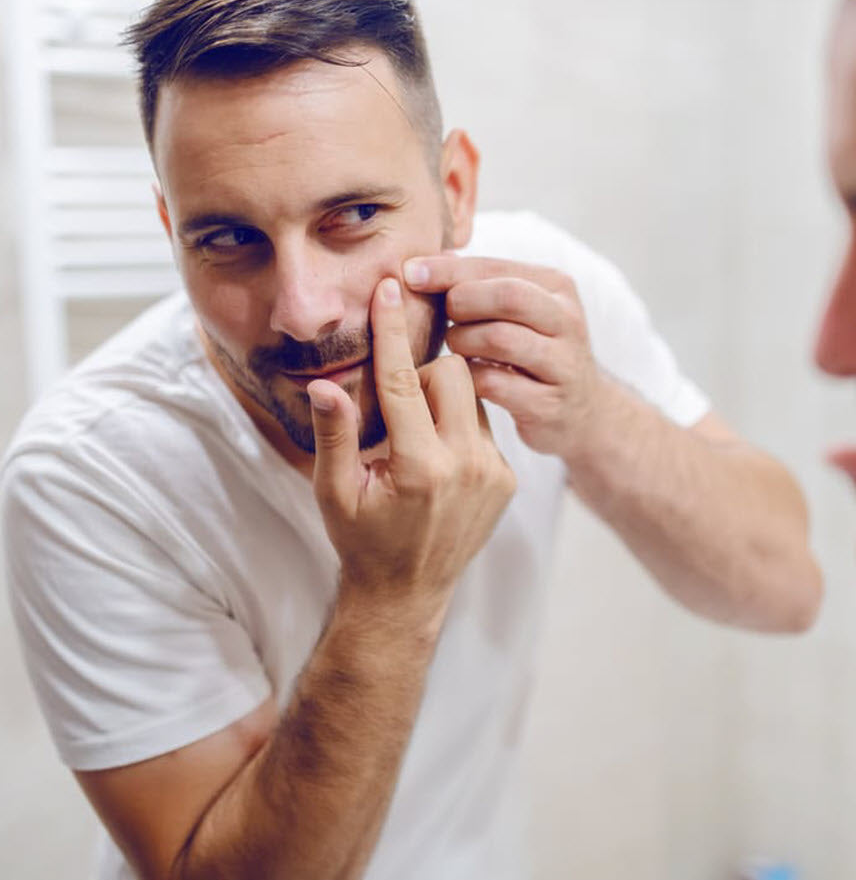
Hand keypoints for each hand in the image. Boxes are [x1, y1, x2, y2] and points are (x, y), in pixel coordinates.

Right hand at [307, 277, 515, 625]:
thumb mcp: (334, 493)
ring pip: (472, 394)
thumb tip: (323, 383)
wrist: (407, 592)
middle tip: (396, 411)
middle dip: (420, 373)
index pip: (403, 379)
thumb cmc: (361, 541)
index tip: (389, 287)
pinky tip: (438, 457)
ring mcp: (494, 472)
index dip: (392, 330)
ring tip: (416, 439)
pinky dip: (459, 424)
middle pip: (451, 372)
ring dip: (441, 400)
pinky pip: (484, 423)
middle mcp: (467, 465)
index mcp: (420, 467)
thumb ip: (334, 434)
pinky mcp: (508, 478)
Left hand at [403, 255, 600, 458]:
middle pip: (507, 297)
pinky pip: (496, 384)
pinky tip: (461, 377)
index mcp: (556, 288)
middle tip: (443, 318)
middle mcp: (567, 321)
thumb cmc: (533, 351)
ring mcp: (562, 365)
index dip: (448, 269)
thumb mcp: (518, 312)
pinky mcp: (549, 405)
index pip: (496, 267)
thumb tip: (421, 266)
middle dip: (462, 302)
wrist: (583, 411)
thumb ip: (478, 285)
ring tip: (454, 347)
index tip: (409, 273)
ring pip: (501, 339)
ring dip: (463, 341)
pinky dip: (468, 378)